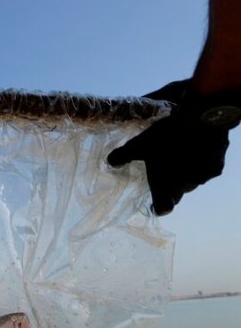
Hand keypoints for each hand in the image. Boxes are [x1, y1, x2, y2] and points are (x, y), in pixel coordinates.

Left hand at [107, 80, 229, 215]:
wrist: (201, 119)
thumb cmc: (166, 136)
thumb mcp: (139, 144)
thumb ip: (123, 155)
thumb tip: (110, 162)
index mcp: (168, 186)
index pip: (164, 207)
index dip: (158, 206)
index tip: (153, 205)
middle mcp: (187, 186)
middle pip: (177, 193)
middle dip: (170, 187)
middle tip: (164, 173)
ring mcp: (204, 178)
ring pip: (193, 182)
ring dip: (186, 176)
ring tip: (179, 160)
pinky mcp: (217, 167)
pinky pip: (207, 171)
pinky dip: (200, 165)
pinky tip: (195, 152)